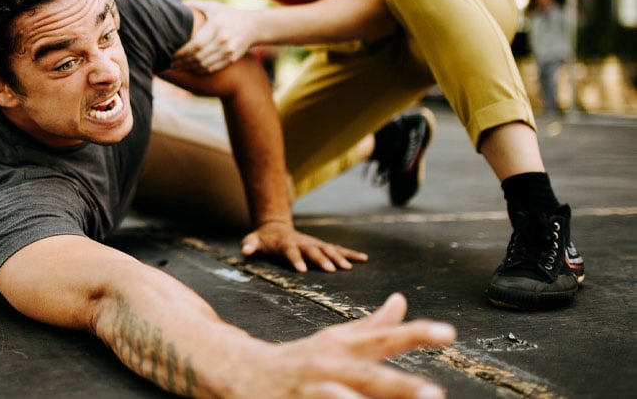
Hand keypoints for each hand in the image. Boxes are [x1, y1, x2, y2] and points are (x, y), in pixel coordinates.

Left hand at [172, 0, 255, 72]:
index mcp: (217, 26)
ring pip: (205, 65)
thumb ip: (195, 4)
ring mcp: (229, 51)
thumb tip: (178, 4)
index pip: (197, 44)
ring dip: (189, 69)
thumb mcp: (214, 6)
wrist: (254, 26)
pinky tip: (190, 70)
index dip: (182, 52)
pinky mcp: (232, 59)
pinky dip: (199, 71)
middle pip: (199, 57)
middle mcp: (224, 40)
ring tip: (177, 68)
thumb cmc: (228, 14)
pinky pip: (213, 69)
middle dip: (183, 62)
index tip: (171, 54)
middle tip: (171, 63)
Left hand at [241, 220, 368, 272]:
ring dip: (338, 257)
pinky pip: (338, 248)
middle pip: (313, 251)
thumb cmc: (264, 238)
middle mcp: (303, 242)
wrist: (276, 226)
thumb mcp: (253, 240)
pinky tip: (364, 259)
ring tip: (348, 268)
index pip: (291, 252)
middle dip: (322, 260)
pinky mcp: (321, 244)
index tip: (302, 270)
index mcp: (286, 244)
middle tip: (331, 270)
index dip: (295, 260)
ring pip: (328, 249)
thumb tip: (244, 251)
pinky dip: (350, 253)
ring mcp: (313, 243)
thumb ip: (249, 245)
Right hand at [261, 293, 454, 398]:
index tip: (448, 333)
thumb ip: (372, 327)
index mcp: (342, 348)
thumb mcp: (335, 340)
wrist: (242, 372)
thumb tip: (401, 302)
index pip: (383, 337)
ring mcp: (312, 392)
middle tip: (436, 394)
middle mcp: (329, 368)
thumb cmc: (300, 359)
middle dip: (401, 387)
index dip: (415, 334)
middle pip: (369, 377)